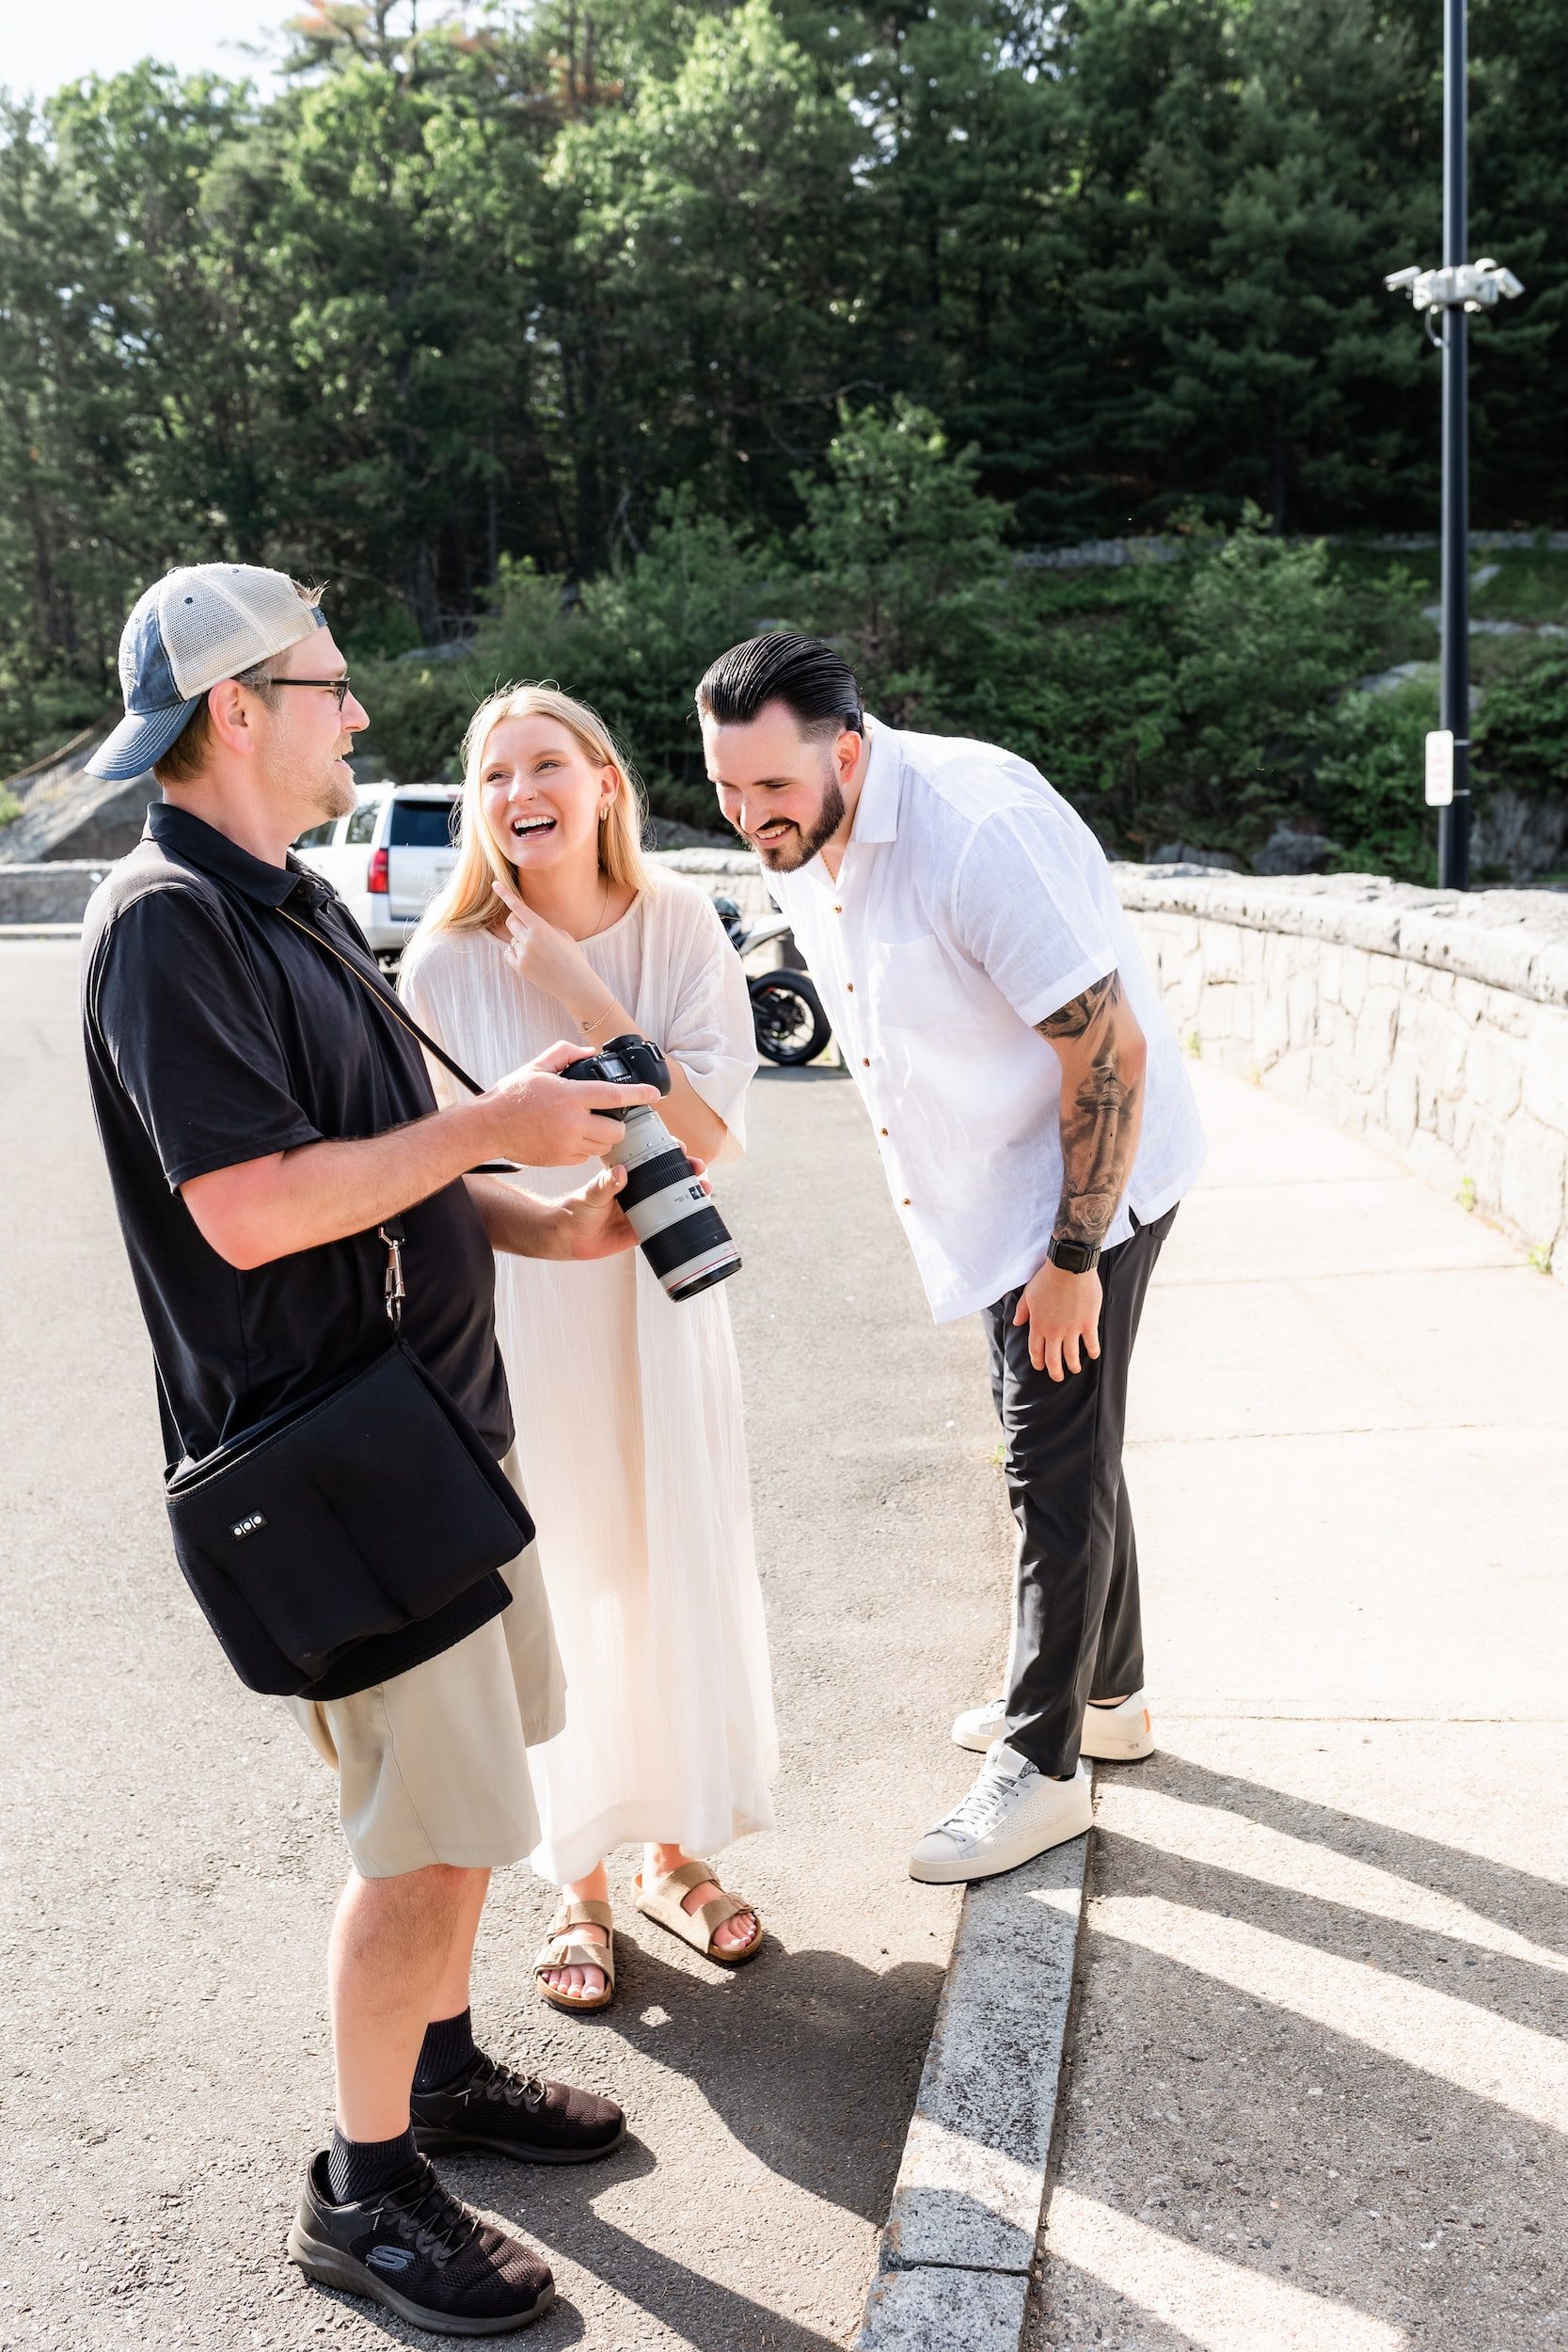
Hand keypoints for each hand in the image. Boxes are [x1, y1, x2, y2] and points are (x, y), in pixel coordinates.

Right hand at [483, 1040, 658, 1166]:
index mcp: (569, 1096)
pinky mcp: (561, 1159)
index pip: (614, 1096)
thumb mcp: (538, 1066)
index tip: (656, 1094)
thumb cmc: (512, 1096)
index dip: (640, 1094)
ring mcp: (567, 1144)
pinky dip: (586, 1147)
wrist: (488, 1127)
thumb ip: (566, 1053)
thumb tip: (589, 1052)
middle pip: (617, 1130)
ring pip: (604, 1146)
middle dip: (618, 1122)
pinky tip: (571, 1136)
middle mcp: (572, 1123)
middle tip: (608, 1115)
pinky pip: (587, 1157)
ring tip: (587, 1125)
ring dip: (603, 1136)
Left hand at [492, 876, 607, 1023]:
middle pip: (511, 921)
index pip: (518, 907)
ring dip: (520, 941)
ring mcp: (523, 954)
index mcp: (541, 928)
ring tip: (539, 952)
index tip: (495, 883)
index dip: (505, 894)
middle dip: (516, 921)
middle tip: (527, 928)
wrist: (576, 984)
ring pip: (512, 939)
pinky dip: (516, 953)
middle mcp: (529, 940)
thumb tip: (525, 923)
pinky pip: (509, 953)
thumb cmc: (572, 957)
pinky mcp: (520, 968)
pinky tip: (531, 960)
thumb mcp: (562, 935)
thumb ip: (542, 926)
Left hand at [550, 1156, 711, 1261]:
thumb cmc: (577, 1209)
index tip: (679, 1146)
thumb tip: (620, 1172)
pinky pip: (669, 1222)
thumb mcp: (590, 1194)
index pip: (652, 1158)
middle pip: (669, 1175)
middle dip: (688, 1169)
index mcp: (627, 1175)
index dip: (668, 1151)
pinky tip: (699, 1212)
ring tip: (705, 1187)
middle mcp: (639, 1190)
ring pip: (674, 1197)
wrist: (570, 1238)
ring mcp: (644, 1208)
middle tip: (698, 1166)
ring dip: (692, 1190)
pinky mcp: (646, 1228)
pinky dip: (684, 1217)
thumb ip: (605, 1185)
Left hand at [1013, 1258, 1102, 1380]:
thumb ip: (1022, 1310)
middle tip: (1057, 1377)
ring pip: (1072, 1356)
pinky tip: (1093, 1355)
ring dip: (1073, 1366)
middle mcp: (1053, 1331)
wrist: (1069, 1267)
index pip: (1035, 1350)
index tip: (1040, 1367)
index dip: (1037, 1361)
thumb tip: (1017, 1323)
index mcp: (1038, 1325)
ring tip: (1075, 1370)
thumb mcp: (1029, 1294)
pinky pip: (1091, 1343)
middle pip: (1052, 1359)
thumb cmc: (1047, 1278)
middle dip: (1055, 1371)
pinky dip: (1092, 1352)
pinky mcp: (1088, 1323)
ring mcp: (1071, 1329)